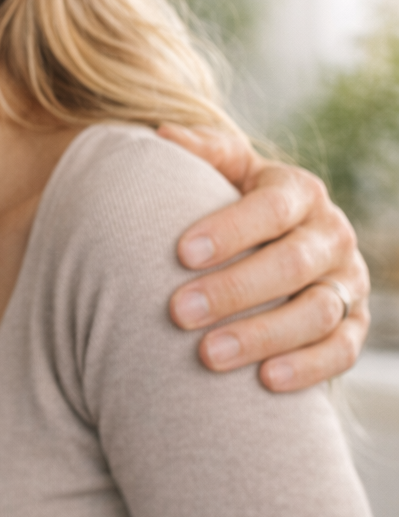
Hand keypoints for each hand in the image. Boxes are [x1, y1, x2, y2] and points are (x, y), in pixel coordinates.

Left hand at [158, 124, 368, 391]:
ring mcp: (348, 281)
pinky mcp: (355, 323)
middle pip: (291, 265)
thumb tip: (162, 135)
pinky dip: (307, 367)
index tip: (181, 252)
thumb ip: (200, 152)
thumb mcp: (224, 169)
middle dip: (233, 290)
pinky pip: (341, 350)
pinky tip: (266, 381)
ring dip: (262, 335)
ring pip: (316, 312)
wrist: (277, 240)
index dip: (229, 230)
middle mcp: (331, 234)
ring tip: (208, 355)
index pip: (270, 208)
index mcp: (298, 191)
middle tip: (178, 312)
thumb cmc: (234, 201)